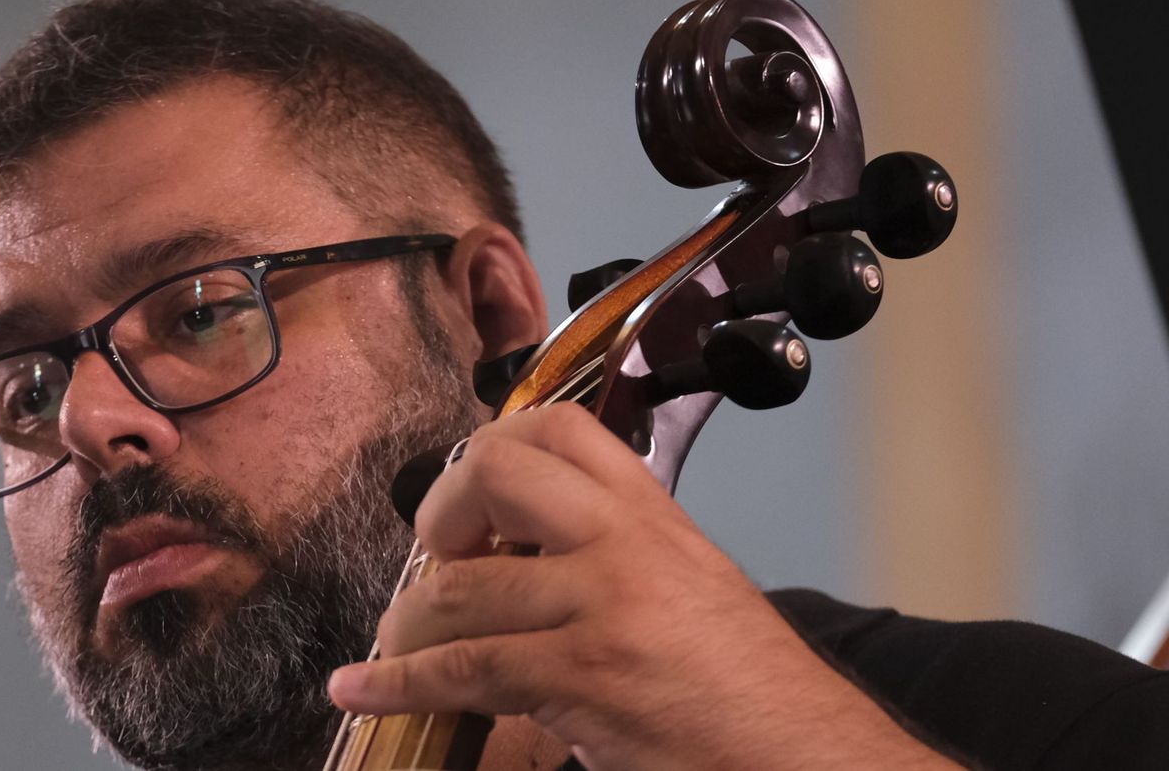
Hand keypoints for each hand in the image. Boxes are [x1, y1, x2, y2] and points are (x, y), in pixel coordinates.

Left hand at [328, 403, 954, 769]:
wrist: (803, 752)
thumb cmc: (749, 686)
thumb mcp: (689, 586)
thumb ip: (613, 555)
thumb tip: (520, 556)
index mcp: (653, 515)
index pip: (559, 428)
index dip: (493, 448)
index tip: (468, 496)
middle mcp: (625, 542)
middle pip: (495, 470)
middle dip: (440, 511)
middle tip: (436, 557)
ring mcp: (604, 603)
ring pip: (463, 585)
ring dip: (407, 620)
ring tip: (395, 643)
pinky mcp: (586, 673)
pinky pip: (463, 668)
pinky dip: (397, 682)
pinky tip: (365, 689)